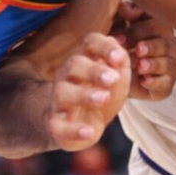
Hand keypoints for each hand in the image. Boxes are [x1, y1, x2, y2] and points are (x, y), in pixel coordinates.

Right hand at [46, 33, 130, 150]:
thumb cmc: (101, 93)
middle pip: (74, 64)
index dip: (104, 48)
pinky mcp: (54, 123)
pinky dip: (73, 129)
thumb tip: (120, 57)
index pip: (90, 43)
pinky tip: (89, 131)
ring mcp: (58, 98)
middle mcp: (68, 75)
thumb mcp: (118, 78)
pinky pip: (57, 125)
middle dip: (93, 70)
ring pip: (63, 92)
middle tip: (112, 79)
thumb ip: (121, 64)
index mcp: (85, 59)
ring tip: (103, 99)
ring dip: (83, 95)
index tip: (119, 59)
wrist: (83, 125)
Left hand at [112, 1, 175, 100]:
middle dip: (151, 47)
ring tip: (140, 66)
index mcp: (162, 29)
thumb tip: (124, 7)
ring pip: (169, 64)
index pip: (156, 26)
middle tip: (138, 50)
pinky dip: (156, 82)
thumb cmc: (123, 47)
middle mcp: (171, 46)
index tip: (119, 39)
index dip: (138, 32)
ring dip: (154, 64)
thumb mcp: (121, 27)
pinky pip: (166, 84)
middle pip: (165, 44)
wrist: (119, 75)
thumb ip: (124, 15)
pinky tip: (144, 81)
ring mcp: (172, 66)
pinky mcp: (167, 85)